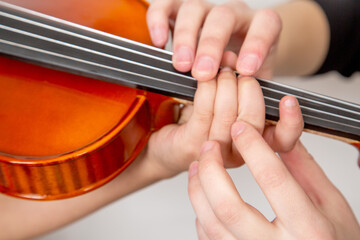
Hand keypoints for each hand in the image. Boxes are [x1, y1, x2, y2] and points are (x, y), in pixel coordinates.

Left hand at [143, 56, 302, 178]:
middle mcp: (238, 154)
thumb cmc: (196, 124)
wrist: (164, 145)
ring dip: (224, 86)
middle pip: (254, 121)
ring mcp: (215, 153)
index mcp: (254, 146)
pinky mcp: (192, 145)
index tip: (288, 99)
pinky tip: (203, 80)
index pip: (284, 140)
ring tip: (219, 70)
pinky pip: (204, 112)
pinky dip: (206, 90)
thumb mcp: (226, 104)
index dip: (291, 121)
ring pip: (229, 116)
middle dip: (247, 89)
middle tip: (237, 71)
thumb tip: (236, 57)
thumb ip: (238, 87)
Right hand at [147, 0, 281, 79]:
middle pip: (223, 17)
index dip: (256, 45)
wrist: (232, 56)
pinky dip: (159, 20)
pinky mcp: (180, 10)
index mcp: (260, 25)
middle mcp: (233, 12)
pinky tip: (158, 42)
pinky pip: (167, 4)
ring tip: (181, 66)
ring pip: (193, 9)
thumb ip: (251, 82)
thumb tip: (236, 82)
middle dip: (211, 46)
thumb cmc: (244, 70)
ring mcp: (206, 9)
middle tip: (202, 73)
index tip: (244, 71)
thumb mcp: (256, 79)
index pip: (265, 25)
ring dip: (185, 37)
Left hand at [188, 122, 359, 238]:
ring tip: (198, 167)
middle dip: (212, 170)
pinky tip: (204, 197)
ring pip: (212, 224)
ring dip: (198, 189)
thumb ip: (304, 169)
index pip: (273, 180)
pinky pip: (210, 238)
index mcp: (309, 229)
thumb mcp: (332, 205)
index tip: (240, 129)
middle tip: (210, 147)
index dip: (253, 148)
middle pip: (229, 206)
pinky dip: (202, 213)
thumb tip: (279, 137)